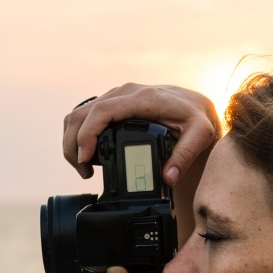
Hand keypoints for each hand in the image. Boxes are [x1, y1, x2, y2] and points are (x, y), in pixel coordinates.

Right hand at [63, 83, 221, 244]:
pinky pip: (85, 115)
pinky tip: (86, 154)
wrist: (194, 103)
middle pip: (82, 114)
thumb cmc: (195, 118)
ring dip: (73, 140)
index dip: (87, 135)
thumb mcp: (199, 135)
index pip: (102, 112)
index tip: (85, 158)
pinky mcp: (113, 103)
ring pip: (79, 113)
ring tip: (83, 167)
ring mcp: (116, 96)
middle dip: (74, 144)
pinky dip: (79, 134)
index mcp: (142, 99)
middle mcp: (125, 93)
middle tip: (83, 171)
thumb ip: (185, 156)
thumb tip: (168, 178)